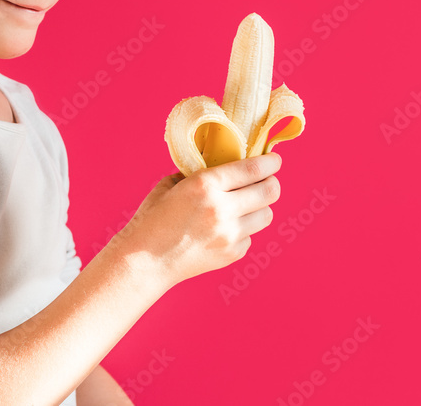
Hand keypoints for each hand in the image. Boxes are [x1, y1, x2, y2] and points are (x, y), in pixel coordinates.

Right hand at [115, 153, 281, 290]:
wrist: (145, 261)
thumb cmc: (153, 218)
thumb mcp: (171, 184)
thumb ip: (200, 173)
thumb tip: (224, 163)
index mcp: (206, 185)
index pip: (253, 169)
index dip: (271, 162)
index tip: (275, 160)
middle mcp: (222, 209)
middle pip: (269, 192)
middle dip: (272, 182)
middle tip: (267, 180)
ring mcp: (229, 234)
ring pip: (266, 215)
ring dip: (260, 206)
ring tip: (246, 204)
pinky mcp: (232, 253)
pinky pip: (250, 235)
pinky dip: (243, 229)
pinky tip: (225, 228)